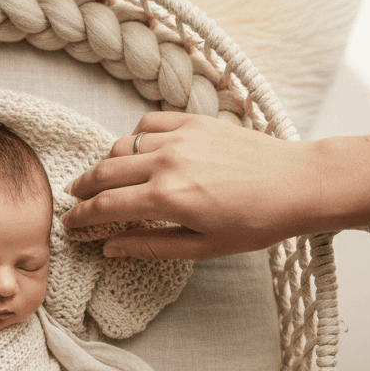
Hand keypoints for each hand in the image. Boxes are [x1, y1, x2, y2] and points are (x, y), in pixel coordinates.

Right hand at [62, 112, 314, 259]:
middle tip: (73, 200)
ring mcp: (181, 138)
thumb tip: (110, 248)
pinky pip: (149, 123)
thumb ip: (150, 246)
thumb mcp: (202, 247)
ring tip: (105, 178)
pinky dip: (135, 137)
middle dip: (82, 189)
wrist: (299, 184)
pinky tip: (138, 151)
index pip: (105, 206)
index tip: (70, 226)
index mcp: (167, 198)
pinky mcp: (195, 122)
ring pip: (122, 146)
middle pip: (105, 173)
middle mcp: (167, 163)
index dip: (81, 218)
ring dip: (107, 164)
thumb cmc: (256, 222)